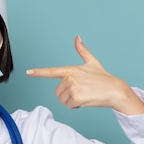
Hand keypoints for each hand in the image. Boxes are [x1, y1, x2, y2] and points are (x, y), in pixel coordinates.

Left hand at [26, 35, 143, 114]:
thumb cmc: (103, 78)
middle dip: (67, 94)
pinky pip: (69, 106)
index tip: (28, 72)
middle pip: (57, 92)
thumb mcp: (92, 62)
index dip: (39, 72)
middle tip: (82, 91)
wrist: (115, 90)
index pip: (51, 71)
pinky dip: (76, 106)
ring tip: (84, 95)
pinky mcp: (76, 98)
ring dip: (71, 101)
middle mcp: (70, 77)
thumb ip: (82, 51)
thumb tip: (77, 37)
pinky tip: (85, 100)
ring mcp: (72, 88)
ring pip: (62, 100)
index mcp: (71, 69)